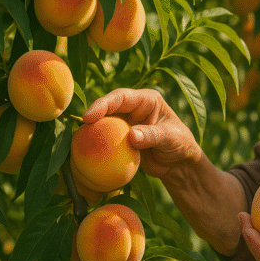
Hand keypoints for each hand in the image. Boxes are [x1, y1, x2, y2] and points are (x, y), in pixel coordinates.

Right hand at [83, 88, 201, 177]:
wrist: (179, 163)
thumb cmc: (180, 144)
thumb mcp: (171, 138)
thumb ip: (153, 135)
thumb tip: (131, 136)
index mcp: (147, 100)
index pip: (122, 97)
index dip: (103, 104)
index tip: (89, 116)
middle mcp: (133, 109)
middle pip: (108, 108)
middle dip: (92, 116)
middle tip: (80, 130)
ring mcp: (126, 124)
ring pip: (104, 123)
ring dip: (92, 131)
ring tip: (79, 140)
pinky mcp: (120, 139)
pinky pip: (105, 139)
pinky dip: (96, 143)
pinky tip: (85, 152)